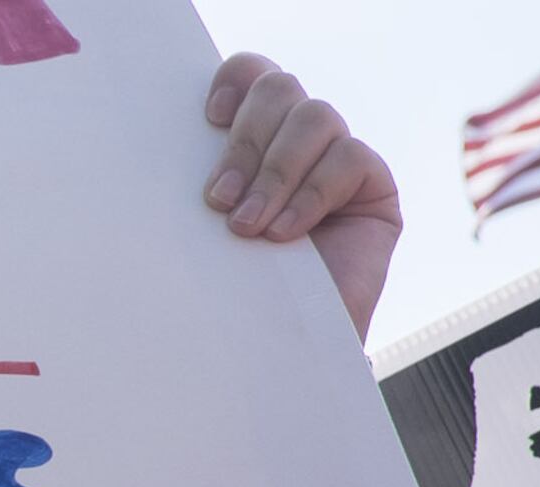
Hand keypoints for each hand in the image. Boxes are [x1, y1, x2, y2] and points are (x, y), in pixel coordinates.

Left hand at [204, 55, 402, 341]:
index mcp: (254, 139)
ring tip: (249, 227)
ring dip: (276, 172)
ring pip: (314, 117)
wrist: (277, 358)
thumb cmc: (230, 296)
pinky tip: (286, 235)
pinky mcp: (374, 189)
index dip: (235, 81)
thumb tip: (165, 143)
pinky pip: (348, 160)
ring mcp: (339, 161)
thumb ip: (206, 183)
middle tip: (218, 201)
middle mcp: (298, 142)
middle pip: (280, 90)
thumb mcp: (203, 234)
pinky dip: (311, 194)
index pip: (253, 75)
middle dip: (245, 141)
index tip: (205, 121)